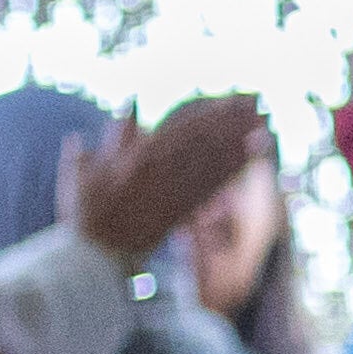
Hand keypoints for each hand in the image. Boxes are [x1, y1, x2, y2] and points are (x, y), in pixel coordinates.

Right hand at [61, 94, 267, 265]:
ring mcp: (174, 195)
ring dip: (239, 144)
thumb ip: (117, 135)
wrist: (97, 254)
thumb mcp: (88, 167)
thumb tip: (133, 99)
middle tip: (258, 104)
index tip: (232, 99)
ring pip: (212, 164)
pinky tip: (251, 159)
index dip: (210, 114)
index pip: (181, 130)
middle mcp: (161, 176)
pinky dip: (233, 172)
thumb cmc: (88, 209)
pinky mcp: (185, 213)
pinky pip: (212, 188)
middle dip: (231, 122)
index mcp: (138, 160)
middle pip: (203, 143)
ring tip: (264, 127)